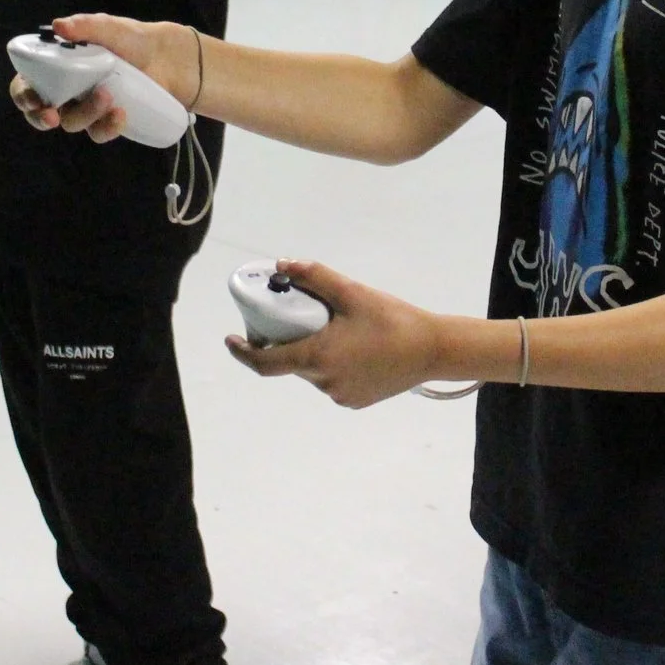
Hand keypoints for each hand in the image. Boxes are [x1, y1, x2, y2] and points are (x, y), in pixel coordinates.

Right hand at [9, 12, 201, 142]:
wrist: (166, 56)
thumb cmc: (130, 38)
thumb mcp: (109, 27)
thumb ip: (85, 26)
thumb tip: (59, 26)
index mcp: (57, 66)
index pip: (27, 83)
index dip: (23, 94)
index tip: (32, 99)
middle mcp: (67, 89)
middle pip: (41, 112)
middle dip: (41, 118)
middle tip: (51, 116)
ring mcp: (87, 106)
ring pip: (72, 122)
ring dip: (85, 113)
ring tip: (107, 95)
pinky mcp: (107, 119)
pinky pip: (99, 132)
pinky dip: (108, 126)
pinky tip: (121, 114)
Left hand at [223, 260, 446, 407]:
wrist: (433, 350)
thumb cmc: (393, 319)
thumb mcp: (353, 294)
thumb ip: (316, 278)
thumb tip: (283, 264)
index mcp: (319, 357)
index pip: (267, 362)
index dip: (243, 352)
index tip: (230, 338)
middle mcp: (324, 382)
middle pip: (292, 362)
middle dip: (289, 340)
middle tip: (300, 316)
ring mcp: (340, 395)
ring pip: (313, 371)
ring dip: (314, 351)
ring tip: (340, 328)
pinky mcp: (355, 400)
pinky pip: (332, 381)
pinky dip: (333, 364)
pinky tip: (355, 348)